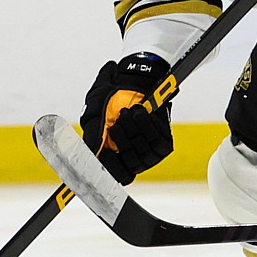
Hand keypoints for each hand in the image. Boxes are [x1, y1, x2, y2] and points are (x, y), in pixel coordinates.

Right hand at [78, 50, 176, 181]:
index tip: (107, 153)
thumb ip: (92, 135)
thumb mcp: (94, 114)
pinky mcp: (164, 142)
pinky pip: (158, 142)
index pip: (118, 177)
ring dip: (134, 129)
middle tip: (115, 123)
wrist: (131, 79)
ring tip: (127, 112)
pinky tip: (141, 112)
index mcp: (113, 156)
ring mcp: (149, 152)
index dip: (113, 169)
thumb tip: (93, 154)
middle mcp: (132, 158)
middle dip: (122, 140)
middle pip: (131, 164)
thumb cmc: (109, 98)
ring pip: (144, 152)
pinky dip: (148, 124)